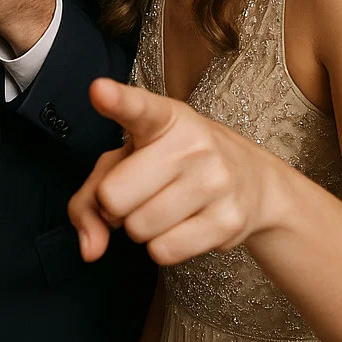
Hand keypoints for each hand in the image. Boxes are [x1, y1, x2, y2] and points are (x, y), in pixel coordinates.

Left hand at [68, 78, 283, 265]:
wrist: (253, 180)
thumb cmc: (170, 163)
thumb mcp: (127, 160)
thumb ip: (91, 196)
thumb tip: (89, 249)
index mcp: (161, 116)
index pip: (137, 107)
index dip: (116, 100)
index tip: (99, 90)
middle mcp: (191, 143)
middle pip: (114, 196)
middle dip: (114, 205)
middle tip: (135, 191)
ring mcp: (214, 182)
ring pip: (138, 229)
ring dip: (139, 227)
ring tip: (161, 204)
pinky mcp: (228, 221)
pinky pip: (164, 251)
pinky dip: (162, 246)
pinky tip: (181, 223)